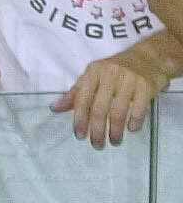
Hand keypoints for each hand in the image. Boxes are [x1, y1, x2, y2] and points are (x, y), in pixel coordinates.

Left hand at [52, 50, 167, 146]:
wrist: (148, 57)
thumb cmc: (116, 69)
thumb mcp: (94, 76)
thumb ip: (75, 93)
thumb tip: (54, 108)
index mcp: (93, 71)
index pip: (82, 99)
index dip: (79, 119)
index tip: (79, 136)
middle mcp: (109, 74)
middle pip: (99, 109)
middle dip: (97, 131)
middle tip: (97, 145)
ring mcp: (128, 79)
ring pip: (118, 112)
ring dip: (115, 132)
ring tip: (114, 141)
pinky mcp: (145, 86)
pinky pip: (138, 109)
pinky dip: (134, 122)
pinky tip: (131, 129)